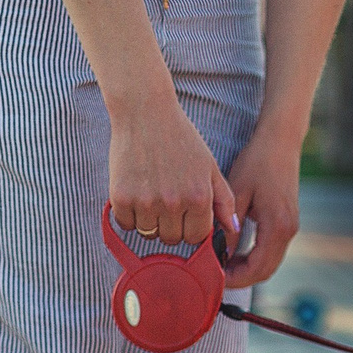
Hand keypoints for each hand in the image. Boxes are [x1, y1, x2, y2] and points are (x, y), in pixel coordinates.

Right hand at [111, 97, 236, 250]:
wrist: (145, 113)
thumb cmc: (181, 139)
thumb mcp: (210, 167)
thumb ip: (224, 201)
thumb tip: (232, 231)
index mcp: (199, 198)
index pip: (197, 238)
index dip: (192, 229)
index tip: (186, 217)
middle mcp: (173, 203)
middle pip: (172, 239)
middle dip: (172, 227)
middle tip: (167, 204)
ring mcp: (145, 201)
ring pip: (148, 234)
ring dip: (150, 222)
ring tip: (151, 197)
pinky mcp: (121, 196)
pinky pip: (124, 223)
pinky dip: (128, 215)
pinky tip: (135, 195)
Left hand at [222, 126, 302, 286]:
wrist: (281, 142)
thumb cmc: (258, 161)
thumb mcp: (238, 191)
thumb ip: (229, 225)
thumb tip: (219, 252)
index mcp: (278, 226)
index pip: (257, 267)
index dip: (235, 278)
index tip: (214, 278)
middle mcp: (288, 231)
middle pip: (266, 271)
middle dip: (240, 278)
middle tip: (215, 277)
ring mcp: (290, 228)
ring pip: (269, 263)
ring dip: (246, 268)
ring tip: (221, 264)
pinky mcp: (286, 222)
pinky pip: (271, 250)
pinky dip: (253, 257)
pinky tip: (234, 251)